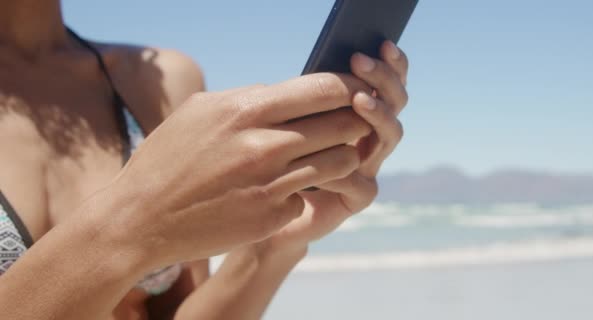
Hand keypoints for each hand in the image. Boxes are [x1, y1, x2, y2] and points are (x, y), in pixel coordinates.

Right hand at [104, 73, 375, 268]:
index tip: (359, 94)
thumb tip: (283, 92)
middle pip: (345, 124)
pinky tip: (282, 190)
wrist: (140, 218)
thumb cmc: (168, 159)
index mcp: (247, 109)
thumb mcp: (202, 111)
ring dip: (341, 158)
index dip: (351, 89)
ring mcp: (272, 184)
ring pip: (342, 162)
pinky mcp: (273, 216)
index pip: (326, 89)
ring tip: (324, 158)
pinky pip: (310, 194)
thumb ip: (248, 97)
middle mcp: (265, 144)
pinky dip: (303, 190)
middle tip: (350, 126)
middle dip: (354, 123)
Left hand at [268, 41, 408, 250]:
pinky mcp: (358, 197)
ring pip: (389, 137)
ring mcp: (367, 167)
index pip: (383, 82)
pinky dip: (345, 168)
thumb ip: (303, 98)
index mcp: (354, 113)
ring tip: (359, 100)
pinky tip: (326, 160)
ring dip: (377, 115)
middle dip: (383, 80)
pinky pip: (362, 181)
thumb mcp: (284, 118)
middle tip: (362, 62)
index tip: (382, 42)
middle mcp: (368, 137)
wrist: (261, 207)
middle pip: (395, 103)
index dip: (390, 64)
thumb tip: (317, 65)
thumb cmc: (269, 156)